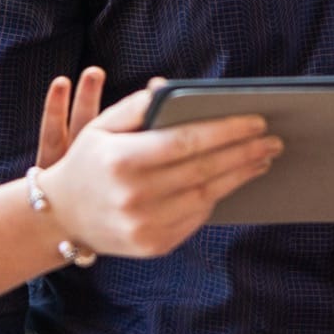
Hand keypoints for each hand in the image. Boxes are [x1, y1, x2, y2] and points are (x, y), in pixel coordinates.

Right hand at [31, 71, 281, 257]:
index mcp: (121, 161)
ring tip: (262, 158)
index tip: (255, 119)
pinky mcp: (152, 246)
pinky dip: (217, 198)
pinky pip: (195, 219)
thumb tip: (172, 87)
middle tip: (273, 139)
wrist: (61, 217)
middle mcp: (133, 197)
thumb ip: (138, 104)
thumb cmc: (89, 161)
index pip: (185, 142)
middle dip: (243, 153)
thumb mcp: (102, 125)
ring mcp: (143, 226)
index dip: (224, 131)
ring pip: (205, 197)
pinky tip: (234, 179)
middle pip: (203, 171)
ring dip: (239, 176)